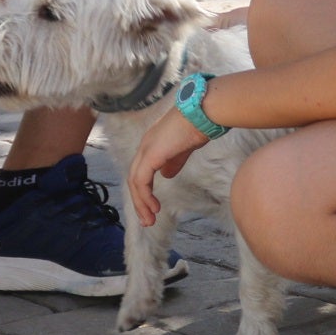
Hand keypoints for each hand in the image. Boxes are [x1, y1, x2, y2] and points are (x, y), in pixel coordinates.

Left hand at [127, 108, 209, 226]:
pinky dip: (144, 196)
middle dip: (140, 201)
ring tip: (150, 219)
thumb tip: (166, 175)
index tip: (153, 208)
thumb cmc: (197, 127)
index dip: (144, 191)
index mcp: (152, 144)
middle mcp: (145, 146)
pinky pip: (141, 180)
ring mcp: (146, 149)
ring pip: (134, 181)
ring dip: (141, 203)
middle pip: (134, 178)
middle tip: (148, 220)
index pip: (141, 171)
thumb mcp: (183, 149)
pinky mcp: (151, 155)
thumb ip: (173, 162)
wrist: (202, 114)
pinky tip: (153, 207)